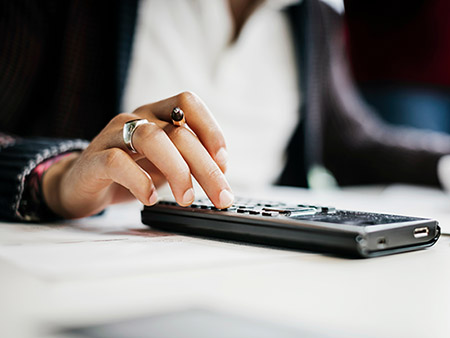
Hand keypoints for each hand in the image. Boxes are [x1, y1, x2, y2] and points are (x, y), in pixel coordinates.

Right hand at [42, 92, 232, 218]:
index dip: (210, 129)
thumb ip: (189, 160)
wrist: (81, 185)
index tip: (224, 162)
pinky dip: (140, 182)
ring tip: (186, 198)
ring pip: (151, 138)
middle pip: (177, 132)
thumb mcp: (165, 163)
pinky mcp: (93, 159)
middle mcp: (136, 119)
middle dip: (205, 167)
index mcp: (156, 115)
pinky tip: (150, 198)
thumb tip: (221, 171)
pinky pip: (117, 162)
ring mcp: (112, 136)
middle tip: (220, 197)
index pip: (188, 104)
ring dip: (177, 171)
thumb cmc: (129, 172)